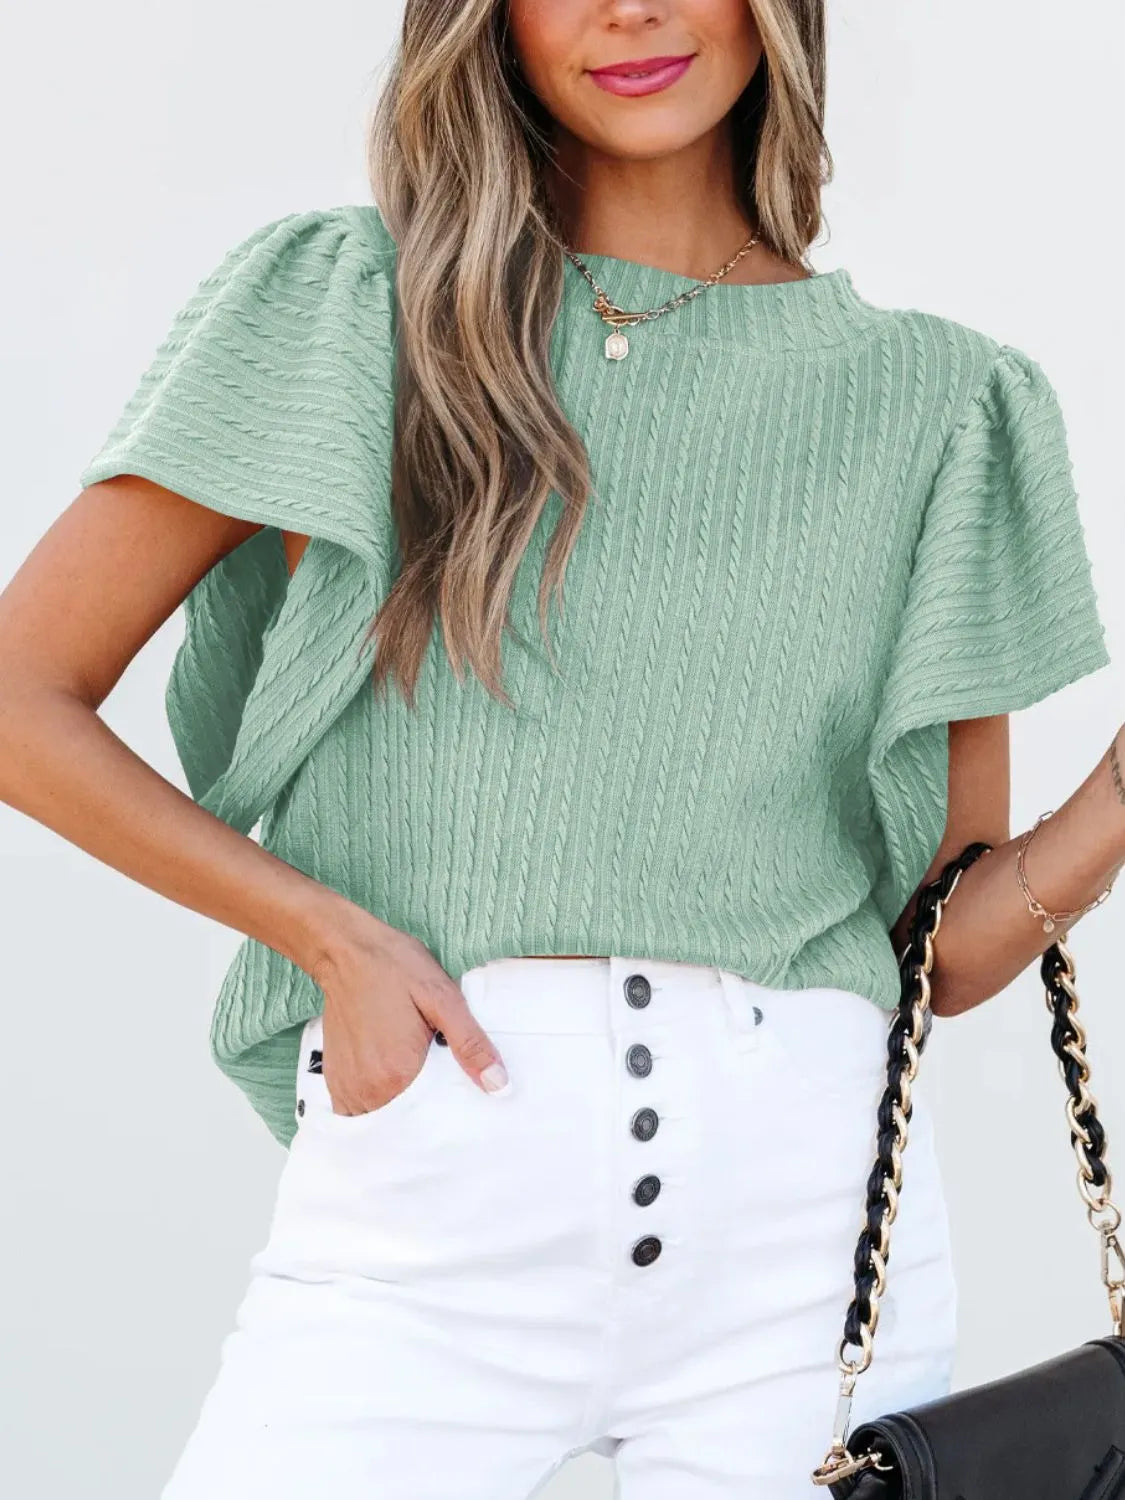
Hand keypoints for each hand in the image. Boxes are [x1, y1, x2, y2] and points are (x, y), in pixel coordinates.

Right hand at [309, 909, 508, 1115]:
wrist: (347, 951)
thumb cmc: (396, 969)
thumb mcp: (444, 998)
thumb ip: (471, 1044)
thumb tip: (499, 1085)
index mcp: (398, 1074)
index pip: (432, 1120)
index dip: (451, 1115)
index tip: (461, 1102)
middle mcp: (369, 1090)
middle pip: (407, 1125)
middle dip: (426, 1117)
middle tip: (440, 1089)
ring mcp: (348, 1088)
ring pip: (381, 1122)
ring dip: (400, 1113)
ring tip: (415, 1085)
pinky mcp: (335, 1081)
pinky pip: (359, 1112)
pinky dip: (377, 1106)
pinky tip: (392, 1083)